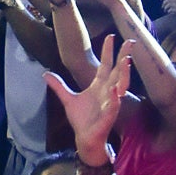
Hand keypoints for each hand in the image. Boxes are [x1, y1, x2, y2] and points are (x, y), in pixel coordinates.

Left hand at [46, 38, 133, 161]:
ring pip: (120, 85)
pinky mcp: (109, 115)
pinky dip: (114, 97)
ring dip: (124, 73)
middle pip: (118, 70)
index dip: (108, 51)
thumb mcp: (67, 99)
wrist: (84, 138)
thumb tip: (45, 73)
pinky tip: (114, 89)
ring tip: (126, 60)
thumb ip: (58, 85)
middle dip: (124, 56)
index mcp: (99, 85)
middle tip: (130, 41)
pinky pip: (113, 105)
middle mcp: (108, 91)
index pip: (106, 64)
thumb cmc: (81, 119)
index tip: (111, 36)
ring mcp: (110, 102)